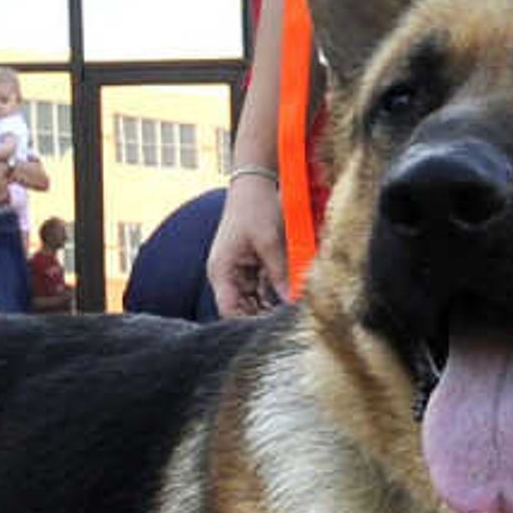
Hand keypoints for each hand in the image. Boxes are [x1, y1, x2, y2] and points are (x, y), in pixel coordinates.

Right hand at [208, 180, 290, 317]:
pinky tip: (290, 296)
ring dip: (270, 305)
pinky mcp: (251, 266)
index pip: (229, 310)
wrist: (254, 184)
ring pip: (253, 300)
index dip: (247, 323)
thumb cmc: (255, 207)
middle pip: (241, 308)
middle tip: (287, 322)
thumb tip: (291, 303)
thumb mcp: (270, 242)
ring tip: (291, 311)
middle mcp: (226, 275)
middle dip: (261, 316)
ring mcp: (238, 271)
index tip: (271, 329)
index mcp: (221, 271)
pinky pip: (262, 287)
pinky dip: (274, 292)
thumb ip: (280, 274)